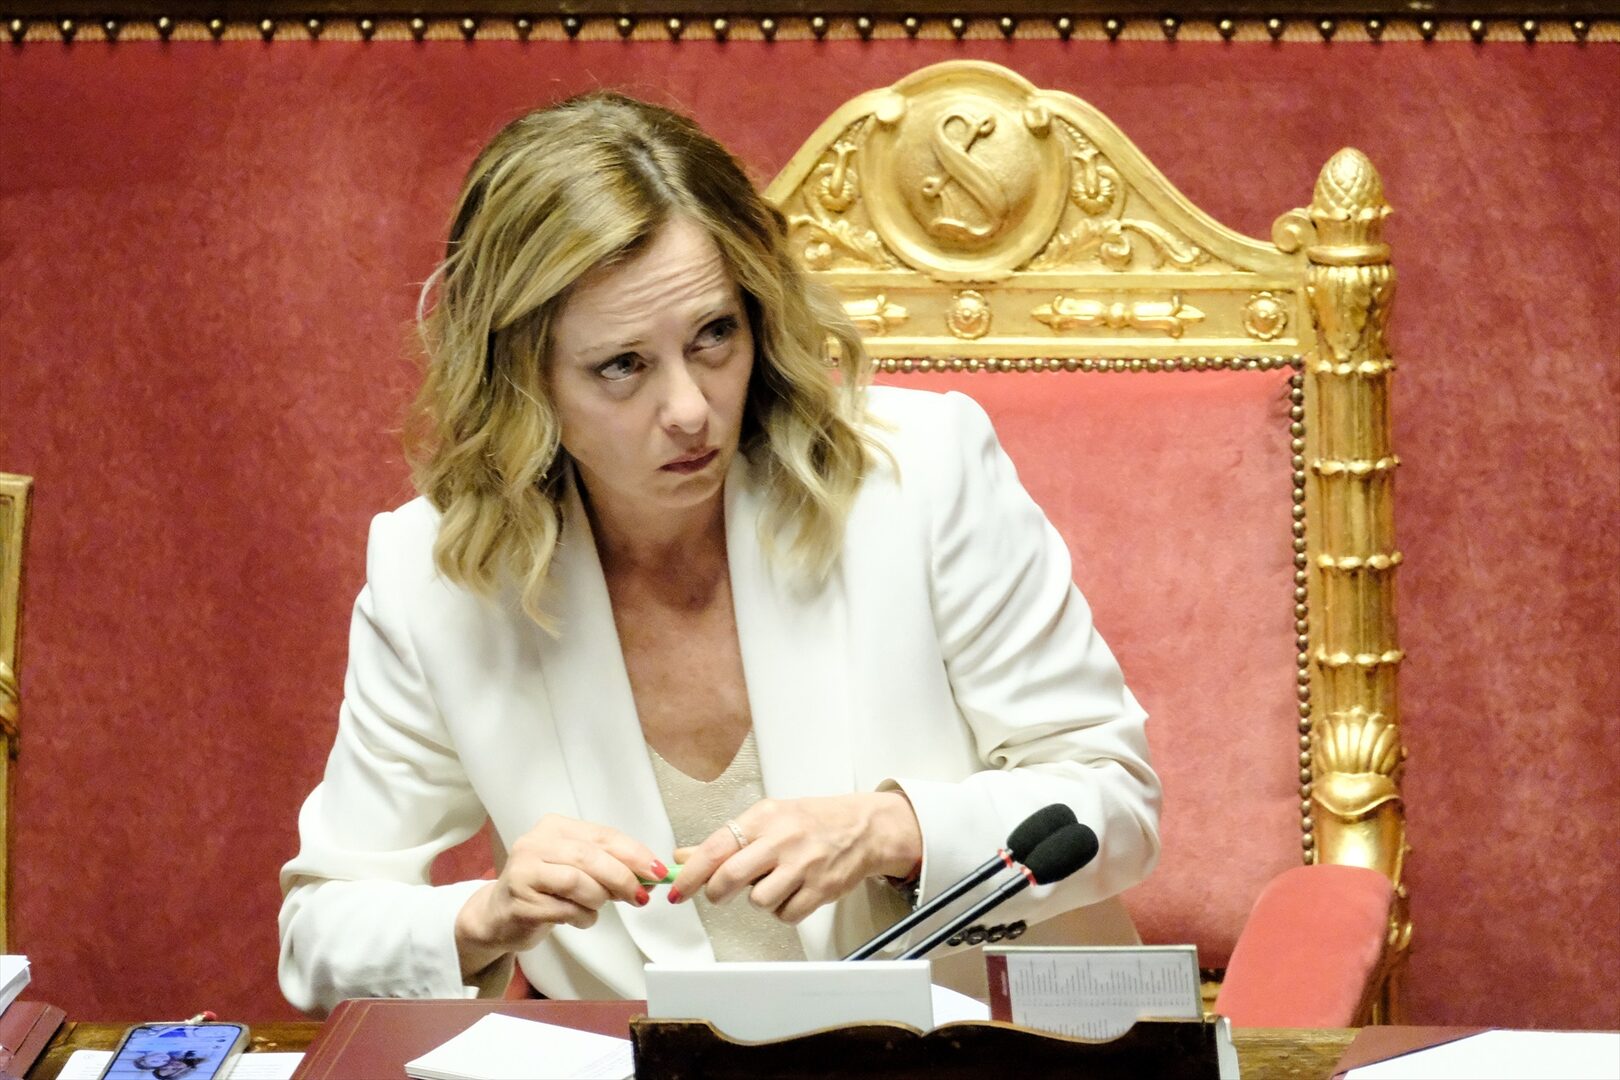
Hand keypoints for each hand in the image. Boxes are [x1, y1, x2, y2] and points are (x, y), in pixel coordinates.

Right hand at [454, 814, 662, 980]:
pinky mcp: (520, 902)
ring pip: (578, 882)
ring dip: (598, 900)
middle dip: (622, 878)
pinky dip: (582, 917)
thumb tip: (649, 874)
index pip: (603, 835)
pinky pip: (565, 910)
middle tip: (640, 896)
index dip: (634, 854)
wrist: (498, 916)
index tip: (657, 871)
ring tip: (596, 907)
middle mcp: (535, 843)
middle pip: (591, 857)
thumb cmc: (544, 889)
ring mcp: (524, 872)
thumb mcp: (575, 868)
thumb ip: (608, 865)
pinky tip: (580, 918)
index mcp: (554, 827)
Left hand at [668, 792, 920, 924]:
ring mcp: (802, 866)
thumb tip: (683, 857)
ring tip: (773, 883)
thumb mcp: (767, 818)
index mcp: (764, 818)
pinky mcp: (820, 890)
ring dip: (759, 899)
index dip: (690, 875)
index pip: (715, 848)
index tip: (677, 891)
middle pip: (731, 877)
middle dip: (717, 892)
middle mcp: (782, 840)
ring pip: (758, 900)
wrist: (863, 828)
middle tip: (718, 893)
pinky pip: (786, 915)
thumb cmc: (812, 821)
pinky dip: (784, 910)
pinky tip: (792, 893)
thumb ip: (725, 840)